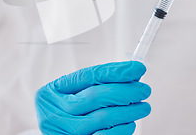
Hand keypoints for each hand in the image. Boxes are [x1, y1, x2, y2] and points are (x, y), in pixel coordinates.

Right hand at [35, 61, 150, 134]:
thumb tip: (130, 77)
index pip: (88, 76)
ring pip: (103, 117)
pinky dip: (121, 129)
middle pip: (95, 96)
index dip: (115, 71)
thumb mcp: (69, 96)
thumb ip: (93, 85)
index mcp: (51, 93)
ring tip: (143, 107)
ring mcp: (64, 132)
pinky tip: (130, 124)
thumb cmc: (64, 115)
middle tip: (144, 90)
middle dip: (125, 91)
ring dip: (129, 111)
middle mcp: (54, 113)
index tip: (137, 68)